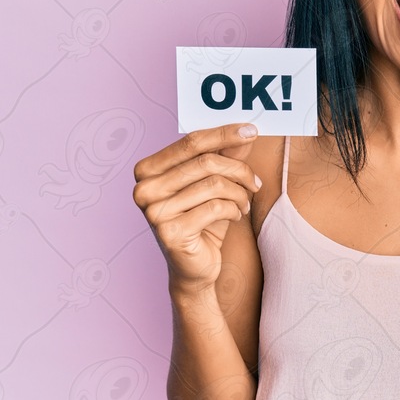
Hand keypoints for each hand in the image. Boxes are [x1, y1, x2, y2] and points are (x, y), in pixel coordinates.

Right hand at [133, 123, 261, 292]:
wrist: (195, 268)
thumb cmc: (203, 220)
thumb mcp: (215, 184)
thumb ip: (225, 156)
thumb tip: (245, 131)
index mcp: (147, 170)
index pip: (190, 142)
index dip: (223, 134)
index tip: (251, 131)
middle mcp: (144, 189)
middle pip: (204, 162)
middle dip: (238, 169)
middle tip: (255, 181)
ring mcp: (154, 212)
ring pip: (213, 184)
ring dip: (239, 193)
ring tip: (244, 203)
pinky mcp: (170, 233)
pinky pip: (215, 208)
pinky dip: (234, 209)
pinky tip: (235, 216)